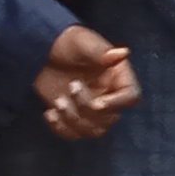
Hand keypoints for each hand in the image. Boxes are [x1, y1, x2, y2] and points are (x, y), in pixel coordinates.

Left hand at [35, 24, 137, 138]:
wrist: (44, 51)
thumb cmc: (68, 42)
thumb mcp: (83, 42)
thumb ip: (101, 50)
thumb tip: (123, 52)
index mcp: (118, 77)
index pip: (130, 96)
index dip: (117, 104)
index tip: (97, 103)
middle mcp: (110, 95)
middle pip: (110, 117)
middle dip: (87, 108)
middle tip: (70, 86)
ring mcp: (92, 109)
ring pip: (93, 129)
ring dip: (74, 120)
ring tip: (57, 101)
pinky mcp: (74, 116)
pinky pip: (74, 134)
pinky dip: (61, 128)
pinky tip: (49, 113)